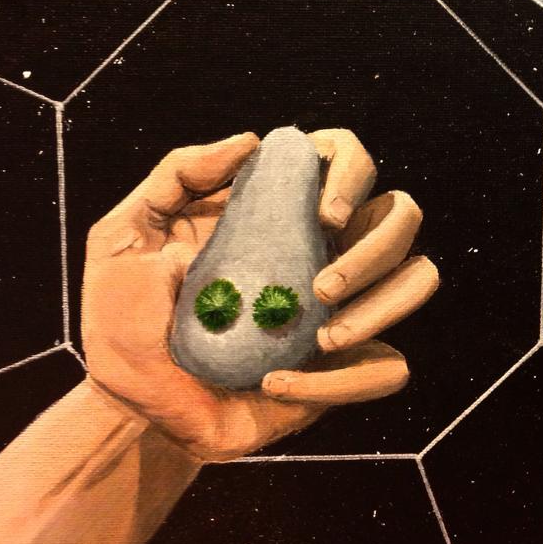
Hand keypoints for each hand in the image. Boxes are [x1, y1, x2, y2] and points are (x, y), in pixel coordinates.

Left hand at [81, 129, 437, 461]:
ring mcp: (340, 307)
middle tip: (323, 285)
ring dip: (384, 306)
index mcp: (281, 211)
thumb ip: (178, 173)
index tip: (324, 212)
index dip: (353, 171)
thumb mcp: (125, 233)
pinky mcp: (343, 370)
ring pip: (418, 279)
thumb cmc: (124, 314)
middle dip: (378, 247)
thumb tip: (252, 140)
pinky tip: (277, 384)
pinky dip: (344, 379)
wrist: (129, 403)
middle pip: (400, 216)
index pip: (348, 161)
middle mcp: (322, 250)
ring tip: (321, 337)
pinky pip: (388, 369)